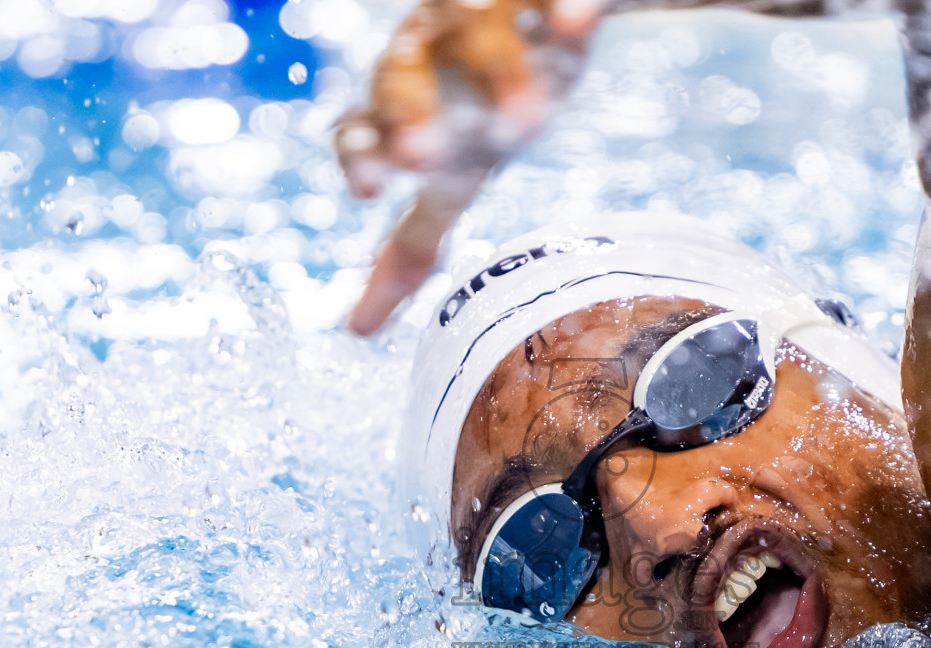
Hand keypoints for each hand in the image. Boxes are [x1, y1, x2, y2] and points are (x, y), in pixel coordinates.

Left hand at [336, 0, 608, 334]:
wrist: (549, 20)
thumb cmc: (483, 110)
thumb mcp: (452, 179)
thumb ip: (408, 245)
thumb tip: (357, 332)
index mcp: (401, 103)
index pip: (360, 128)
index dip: (360, 156)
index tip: (366, 195)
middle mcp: (431, 53)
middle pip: (402, 76)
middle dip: (410, 114)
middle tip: (420, 161)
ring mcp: (487, 15)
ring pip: (482, 37)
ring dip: (500, 76)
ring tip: (527, 121)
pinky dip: (564, 7)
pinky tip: (573, 24)